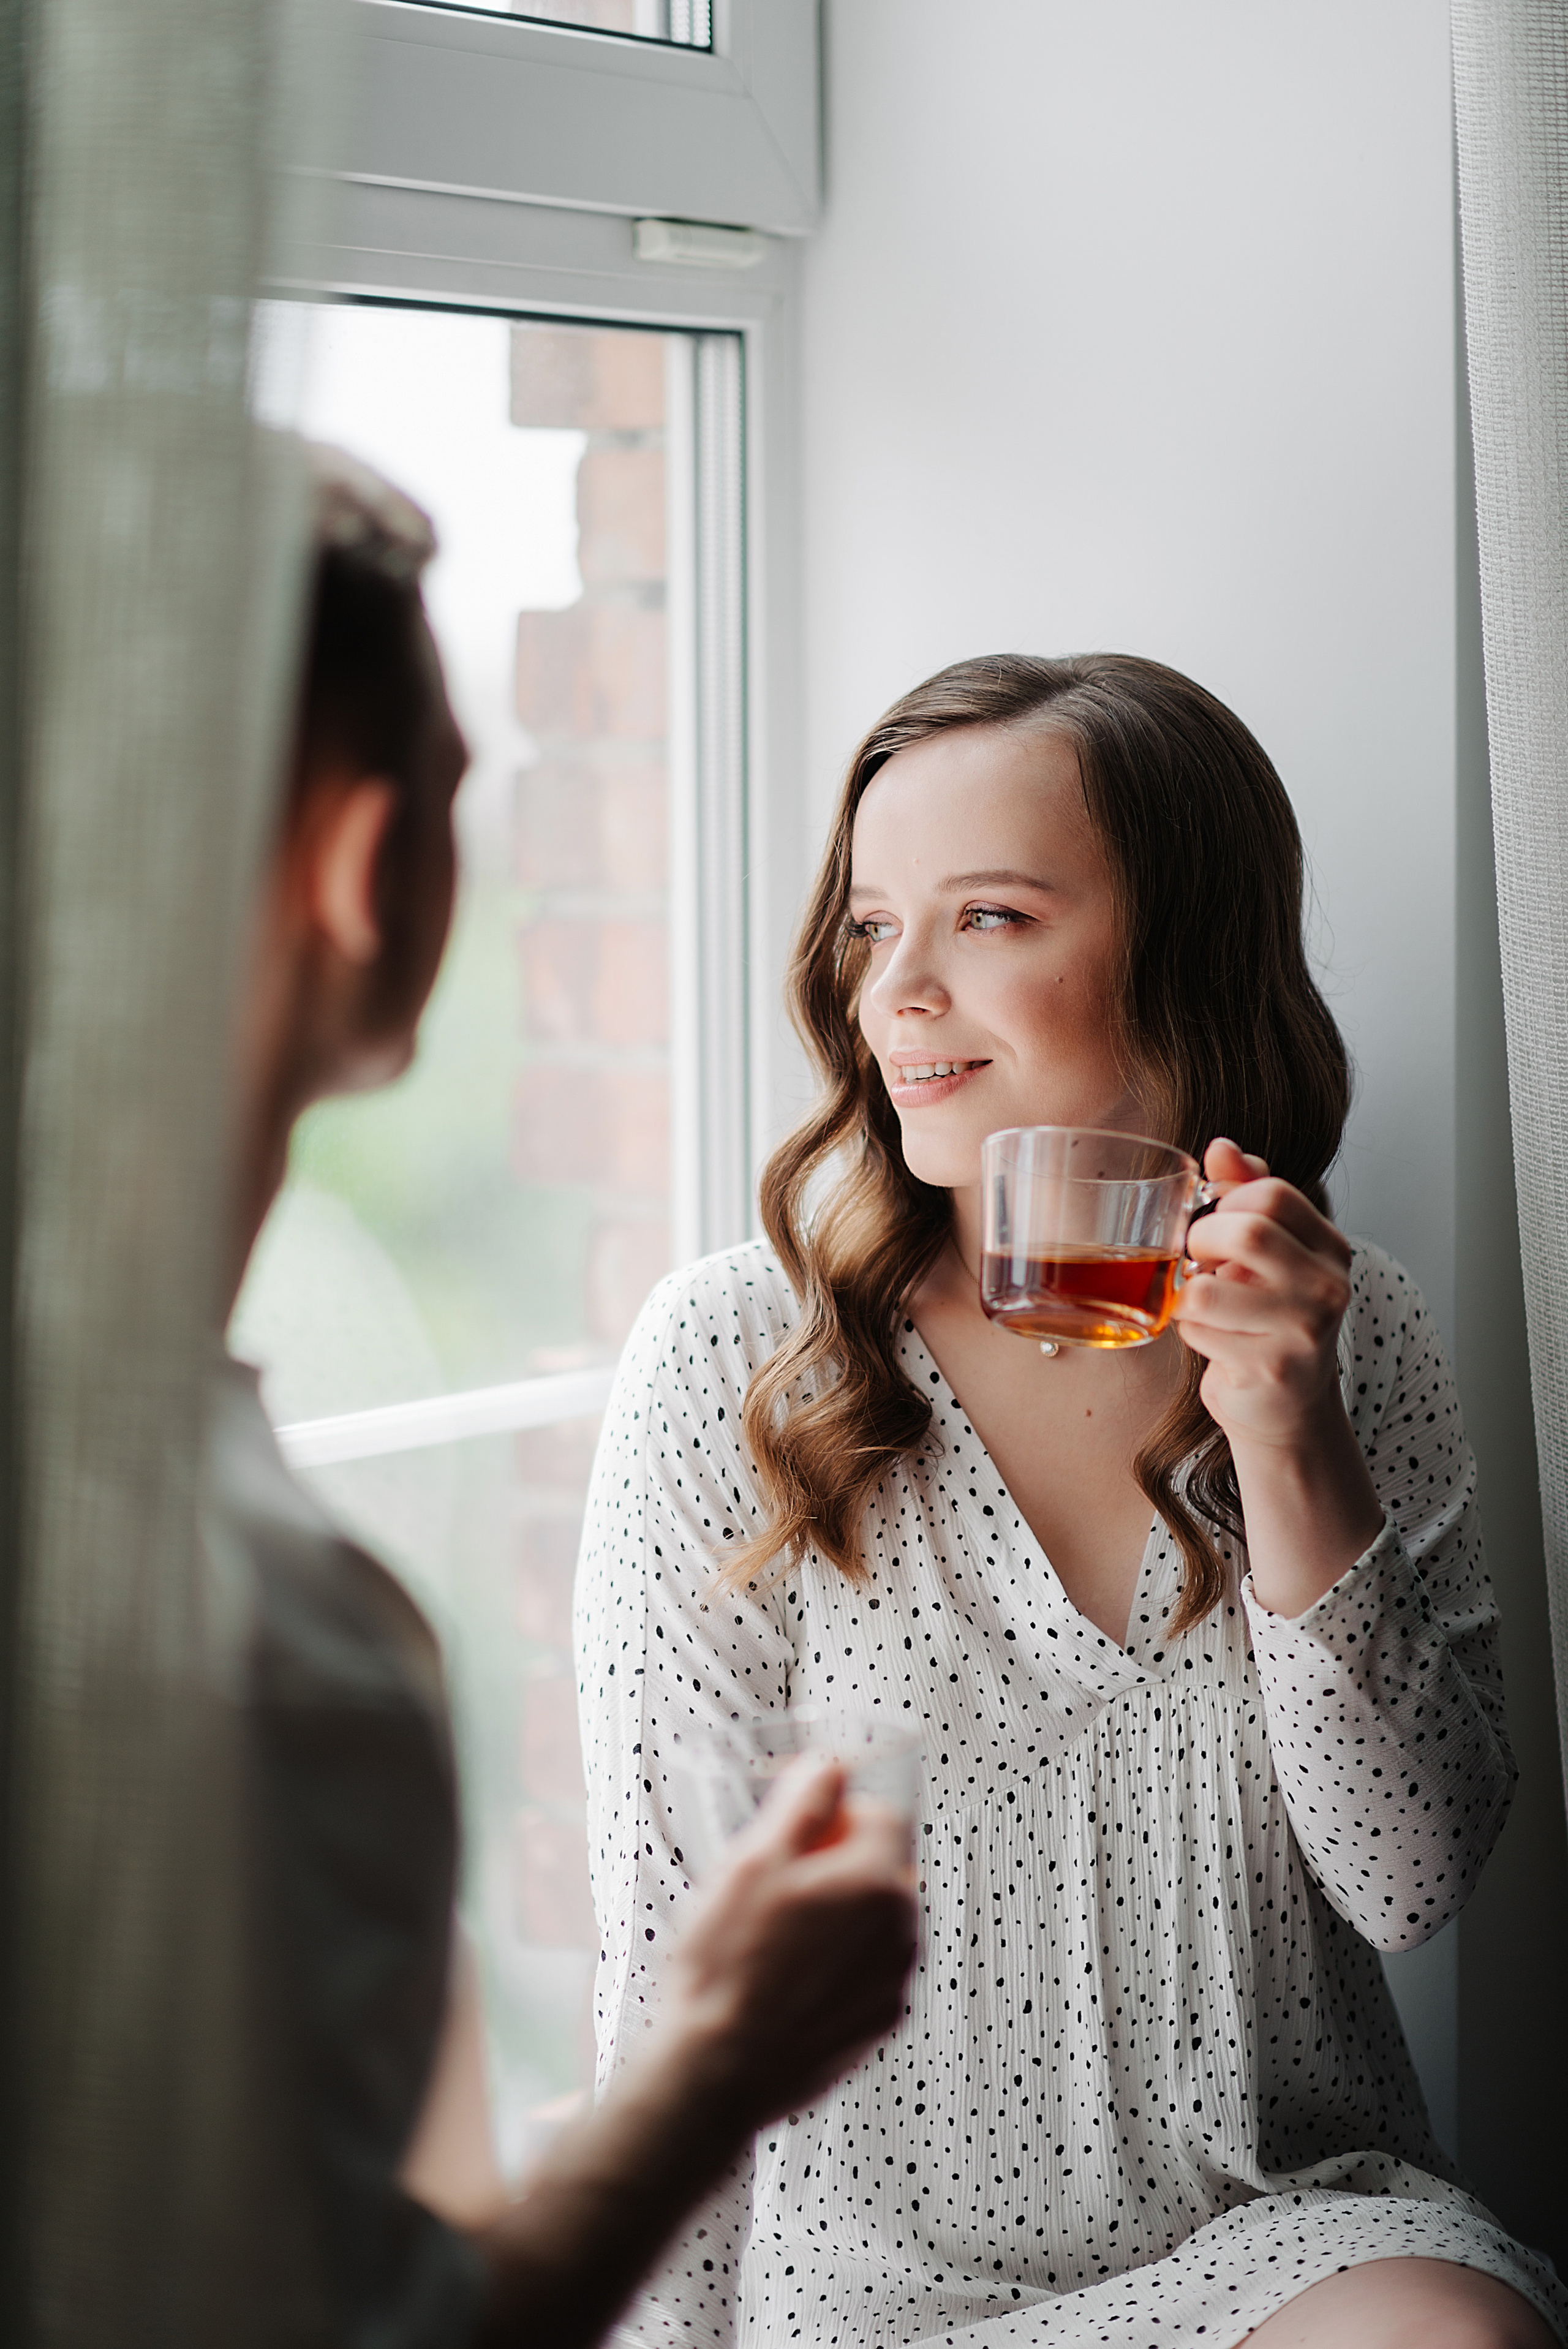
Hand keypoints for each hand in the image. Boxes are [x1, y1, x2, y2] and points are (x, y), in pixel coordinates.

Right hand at [661, 1755, 917, 2129]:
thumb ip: (803, 1803)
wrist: (716, 2071)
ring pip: (873, 1922)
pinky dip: (836, 1966)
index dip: (837, 1816)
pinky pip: (865, 1971)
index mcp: (878, 1884)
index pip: (883, 1816)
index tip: (798, 1835)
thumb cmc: (727, 1967)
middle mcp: (902, 1934)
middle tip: (774, 1890)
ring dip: (837, 1918)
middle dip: (836, 1868)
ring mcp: (892, 1985)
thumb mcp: (753, 1861)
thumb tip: (832, 1765)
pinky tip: (786, 1980)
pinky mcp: (876, 2026)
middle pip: (881, 1869)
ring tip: (774, 1940)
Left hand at [1172, 1137, 1352, 1452]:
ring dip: (1188, 1294)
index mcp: (1330, 1248)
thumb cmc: (1269, 1319)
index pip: (1271, 1192)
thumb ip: (1247, 1193)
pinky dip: (1189, 1330)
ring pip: (1205, 1288)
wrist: (1287, 1407)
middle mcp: (1327, 1286)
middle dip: (1200, 1240)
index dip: (1226, 1200)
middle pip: (1244, 1233)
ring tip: (1204, 1303)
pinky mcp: (1271, 1368)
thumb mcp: (1269, 1252)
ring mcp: (1303, 1331)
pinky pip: (1198, 1329)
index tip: (1218, 1221)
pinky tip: (1212, 1339)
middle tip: (1198, 1258)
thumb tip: (1222, 1146)